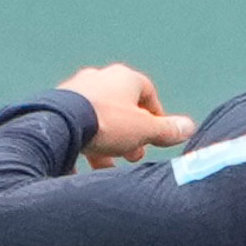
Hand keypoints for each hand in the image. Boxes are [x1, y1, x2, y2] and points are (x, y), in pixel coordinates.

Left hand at [61, 65, 191, 165]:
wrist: (59, 123)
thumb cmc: (108, 123)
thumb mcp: (146, 131)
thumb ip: (168, 130)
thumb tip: (189, 127)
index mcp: (124, 77)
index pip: (148, 94)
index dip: (155, 118)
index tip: (156, 139)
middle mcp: (100, 78)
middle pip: (123, 109)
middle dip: (131, 136)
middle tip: (133, 157)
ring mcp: (76, 89)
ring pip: (99, 119)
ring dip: (108, 143)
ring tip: (107, 168)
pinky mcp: (57, 104)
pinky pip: (78, 125)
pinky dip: (85, 142)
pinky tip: (84, 164)